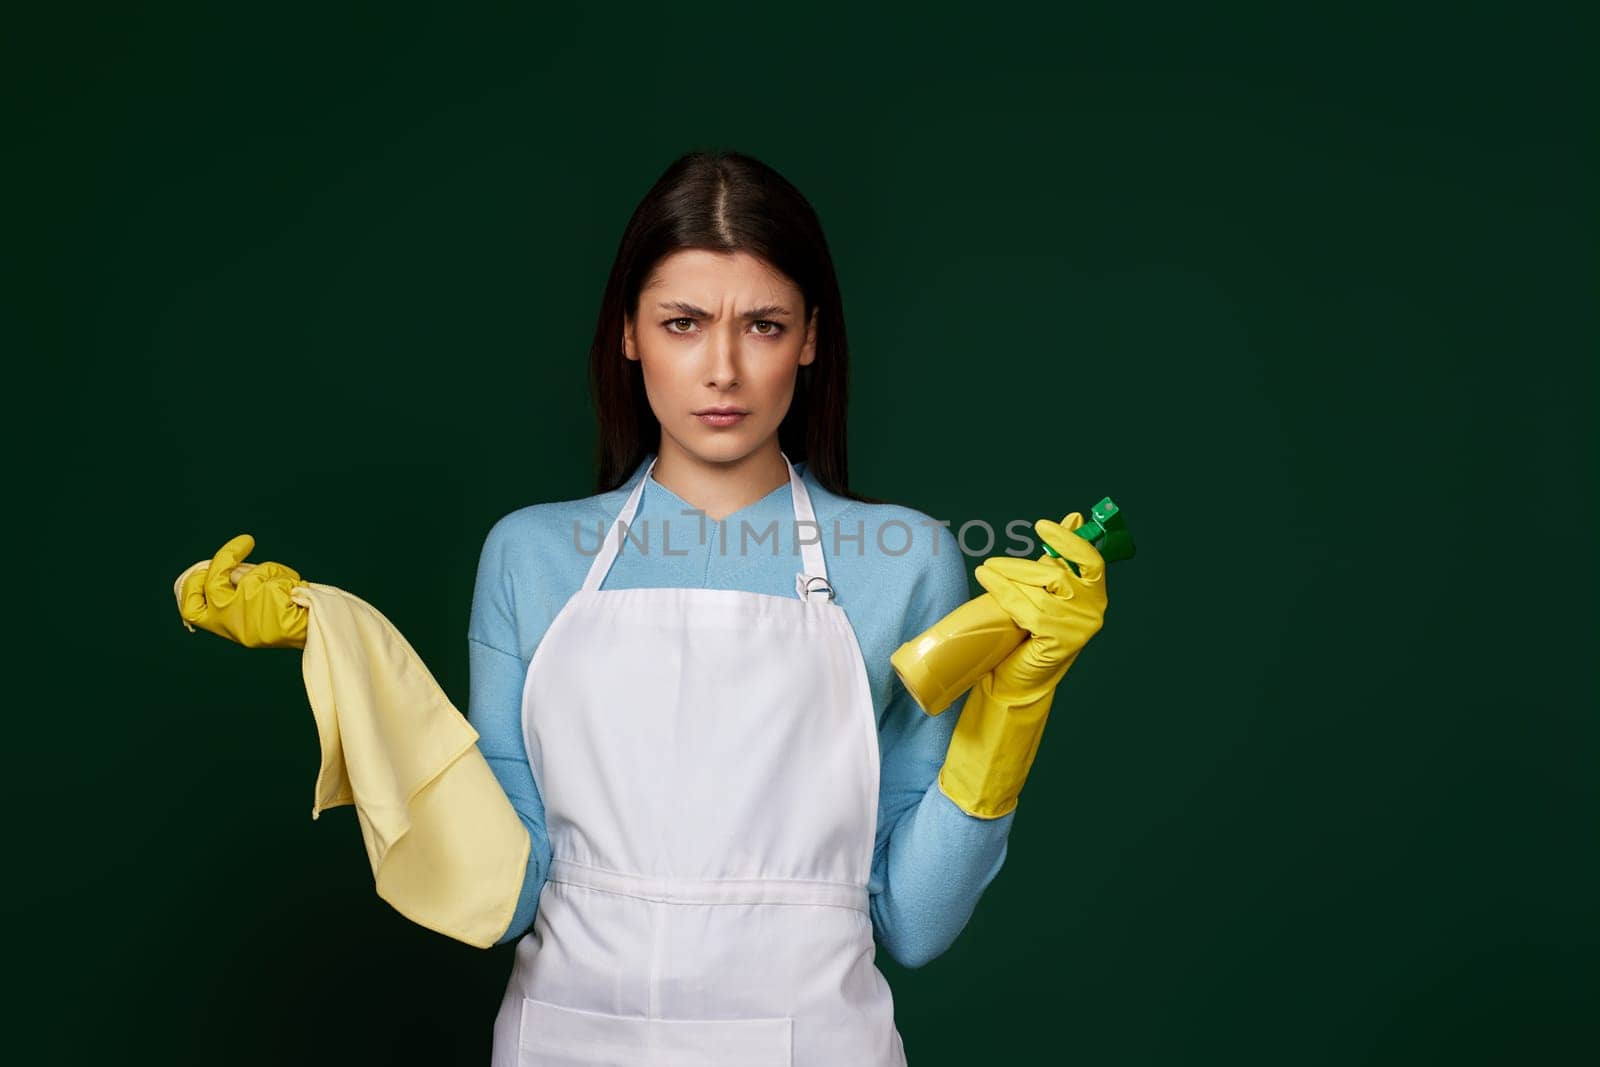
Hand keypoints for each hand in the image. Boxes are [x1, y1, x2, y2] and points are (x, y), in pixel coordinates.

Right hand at [174, 533, 309, 648]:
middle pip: (210, 584)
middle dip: (222, 560)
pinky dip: (282, 576)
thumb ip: (236, 588)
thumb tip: (227, 565)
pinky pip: (268, 575)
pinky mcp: (265, 598)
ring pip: (244, 575)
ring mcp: (246, 610)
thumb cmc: (284, 617)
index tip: (205, 570)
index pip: (191, 610)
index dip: (190, 586)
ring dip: (264, 570)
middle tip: (241, 545)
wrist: (313, 630)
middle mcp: (231, 621)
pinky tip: (293, 591)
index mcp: (225, 626)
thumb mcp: (253, 607)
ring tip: (282, 580)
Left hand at [973, 513, 1108, 694]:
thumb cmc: (1033, 629)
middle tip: (992, 561)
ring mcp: (1080, 628)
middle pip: (1060, 576)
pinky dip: (1006, 594)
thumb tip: (1075, 517)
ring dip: (1008, 579)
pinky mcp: (1061, 643)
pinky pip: (1030, 611)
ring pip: (1041, 594)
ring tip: (985, 571)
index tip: (1042, 526)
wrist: (1020, 676)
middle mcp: (1094, 609)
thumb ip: (1060, 557)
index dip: (1069, 540)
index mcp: (1095, 592)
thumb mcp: (1047, 588)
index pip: (1092, 560)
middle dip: (1022, 567)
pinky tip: (988, 582)